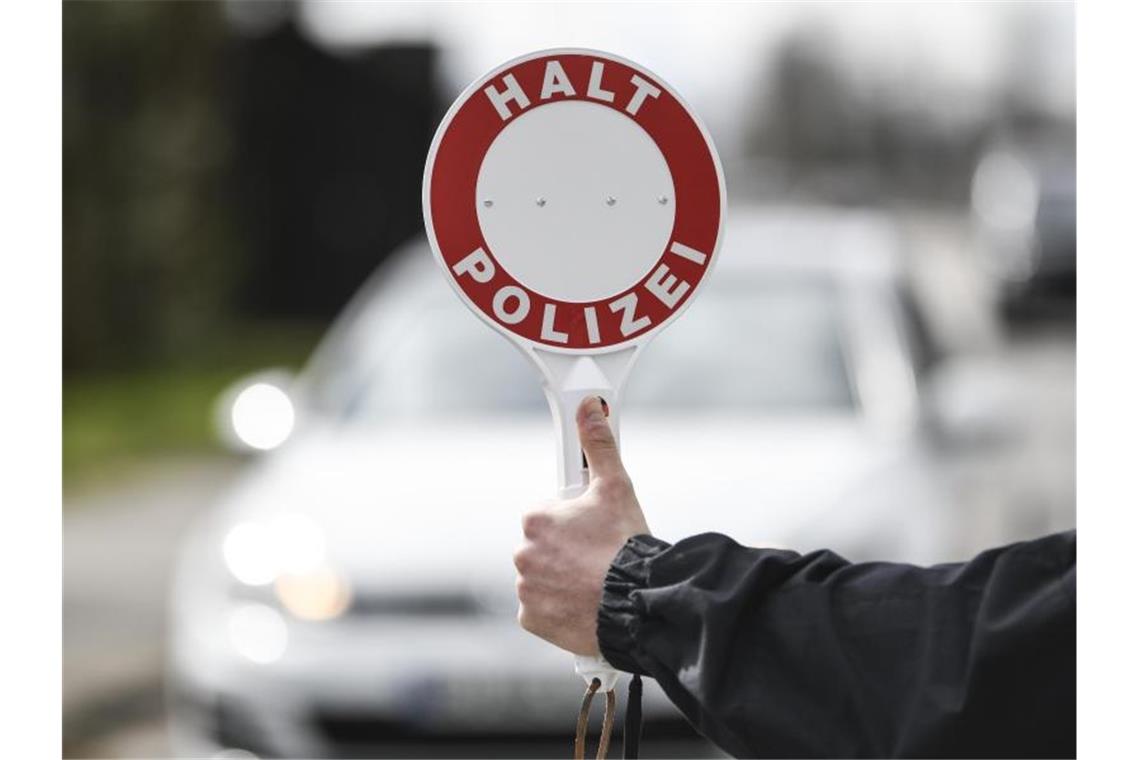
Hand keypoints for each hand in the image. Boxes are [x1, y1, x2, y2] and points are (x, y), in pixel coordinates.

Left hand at [513, 396, 650, 655]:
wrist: (637, 603)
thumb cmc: (625, 546)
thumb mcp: (615, 487)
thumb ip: (599, 445)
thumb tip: (589, 407)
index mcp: (536, 519)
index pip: (549, 515)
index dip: (575, 522)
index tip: (595, 532)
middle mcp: (523, 553)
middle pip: (544, 547)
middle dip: (567, 551)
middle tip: (598, 558)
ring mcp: (526, 588)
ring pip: (543, 577)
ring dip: (563, 578)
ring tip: (595, 582)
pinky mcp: (532, 619)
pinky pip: (541, 609)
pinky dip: (558, 606)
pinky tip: (583, 602)